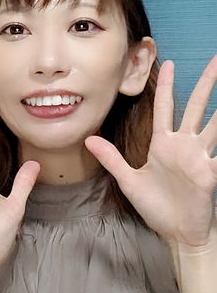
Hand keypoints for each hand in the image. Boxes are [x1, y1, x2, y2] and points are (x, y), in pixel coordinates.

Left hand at [86, 57, 216, 248]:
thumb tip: (88, 139)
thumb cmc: (156, 207)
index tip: (169, 63)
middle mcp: (184, 145)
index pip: (165, 107)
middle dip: (205, 83)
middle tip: (216, 60)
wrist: (176, 232)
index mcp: (163, 144)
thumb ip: (111, 158)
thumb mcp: (128, 180)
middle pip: (195, 107)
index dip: (167, 85)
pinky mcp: (210, 172)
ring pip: (215, 123)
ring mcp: (199, 157)